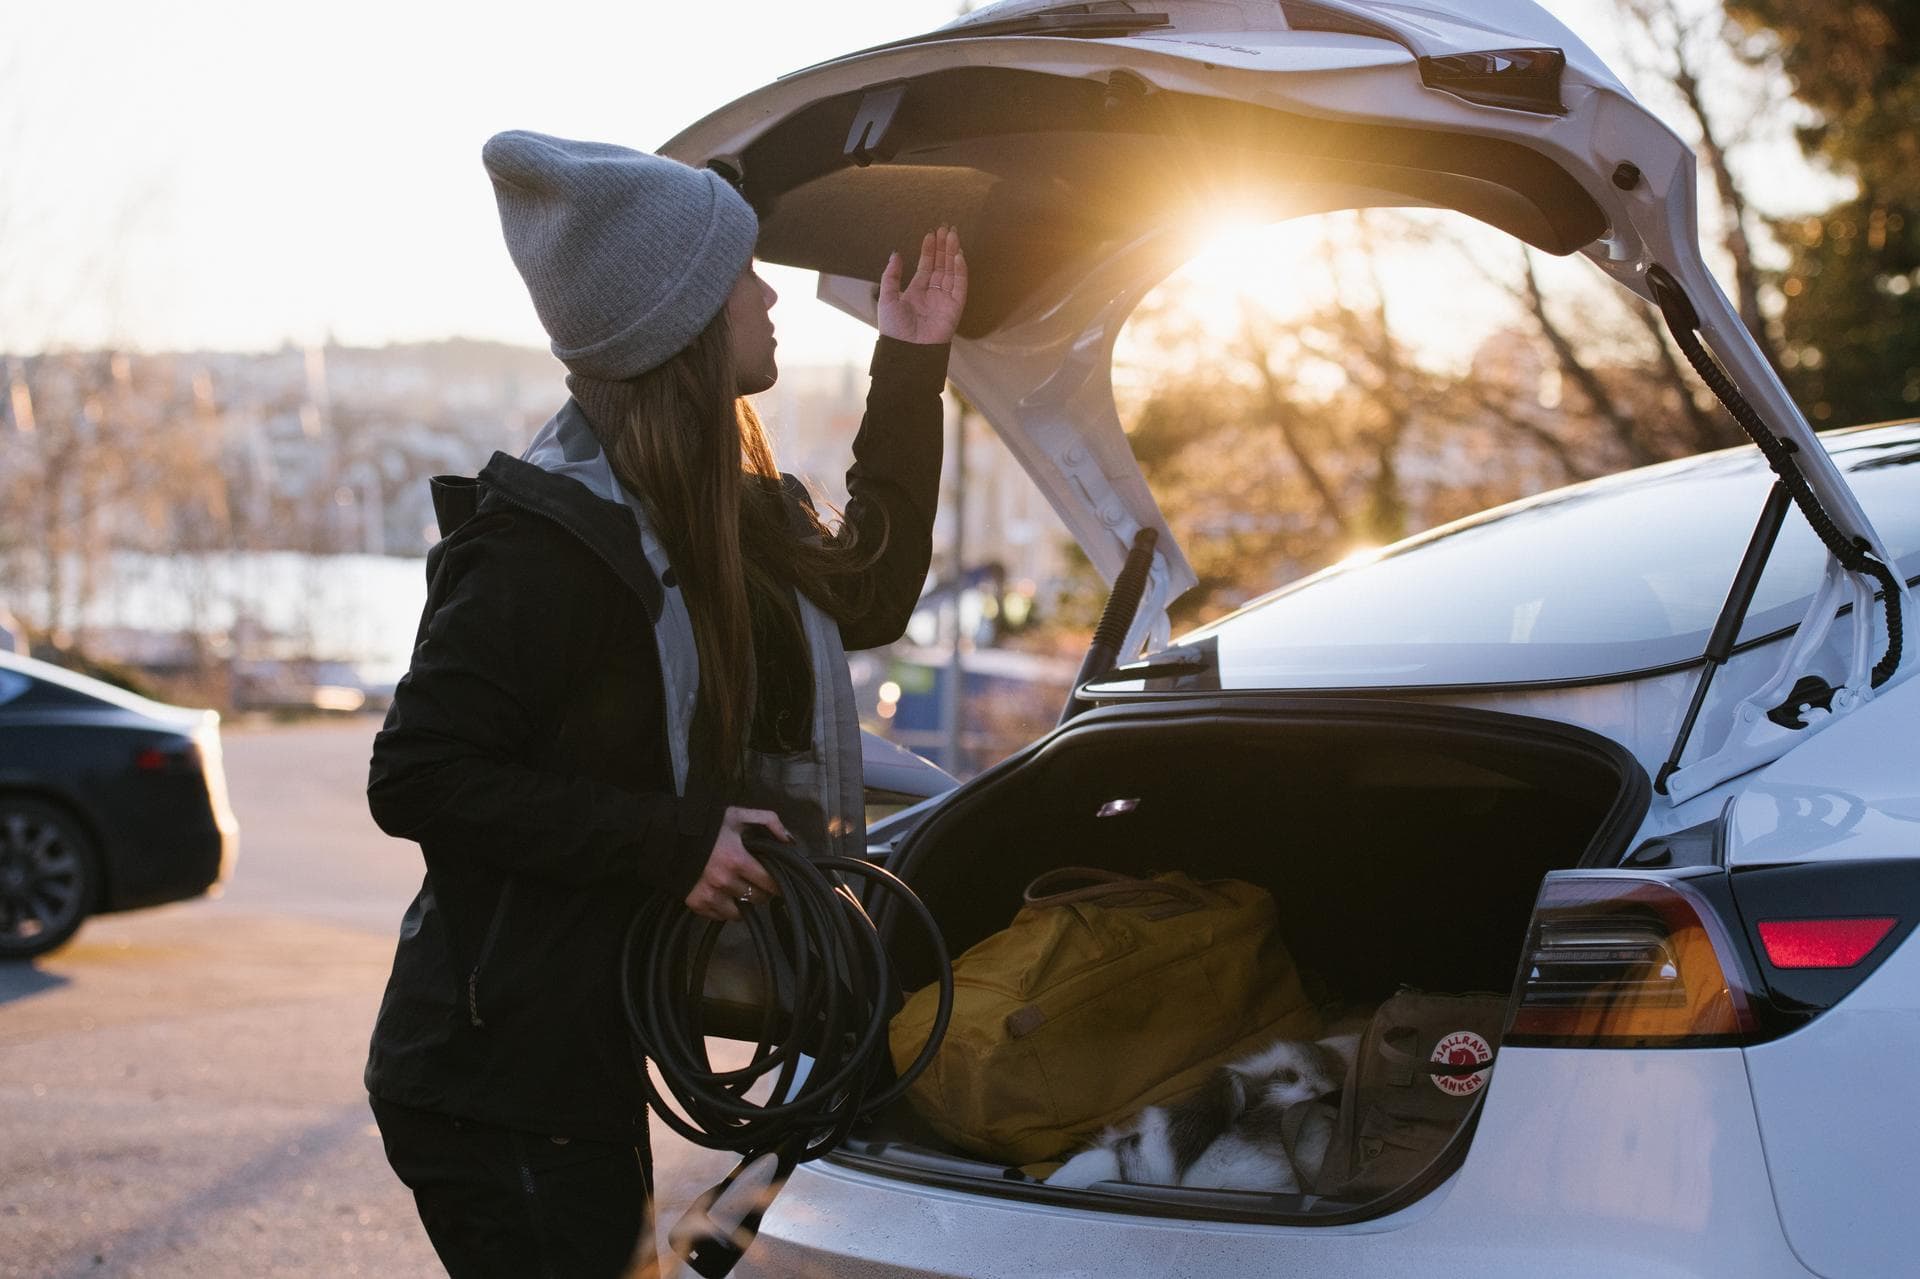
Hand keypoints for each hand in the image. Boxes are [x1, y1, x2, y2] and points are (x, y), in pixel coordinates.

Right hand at [684, 806, 788, 921]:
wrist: (667, 835)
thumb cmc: (707, 825)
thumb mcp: (738, 815)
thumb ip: (768, 821)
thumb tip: (790, 840)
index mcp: (737, 859)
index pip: (769, 882)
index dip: (777, 883)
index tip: (778, 882)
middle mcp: (724, 881)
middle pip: (756, 898)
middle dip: (762, 892)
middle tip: (759, 884)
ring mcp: (709, 894)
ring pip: (739, 912)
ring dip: (744, 904)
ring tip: (742, 892)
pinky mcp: (696, 903)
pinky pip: (720, 916)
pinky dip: (725, 909)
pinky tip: (725, 897)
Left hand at [877, 225, 966, 344]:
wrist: (906, 350)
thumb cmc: (894, 329)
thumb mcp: (886, 298)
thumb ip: (891, 275)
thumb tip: (895, 254)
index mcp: (916, 291)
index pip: (926, 266)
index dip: (929, 250)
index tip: (931, 234)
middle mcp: (932, 293)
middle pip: (941, 265)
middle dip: (943, 247)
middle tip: (946, 228)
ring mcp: (944, 299)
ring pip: (951, 271)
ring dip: (952, 253)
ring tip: (953, 235)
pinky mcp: (955, 307)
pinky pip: (959, 285)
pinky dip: (960, 270)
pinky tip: (958, 256)